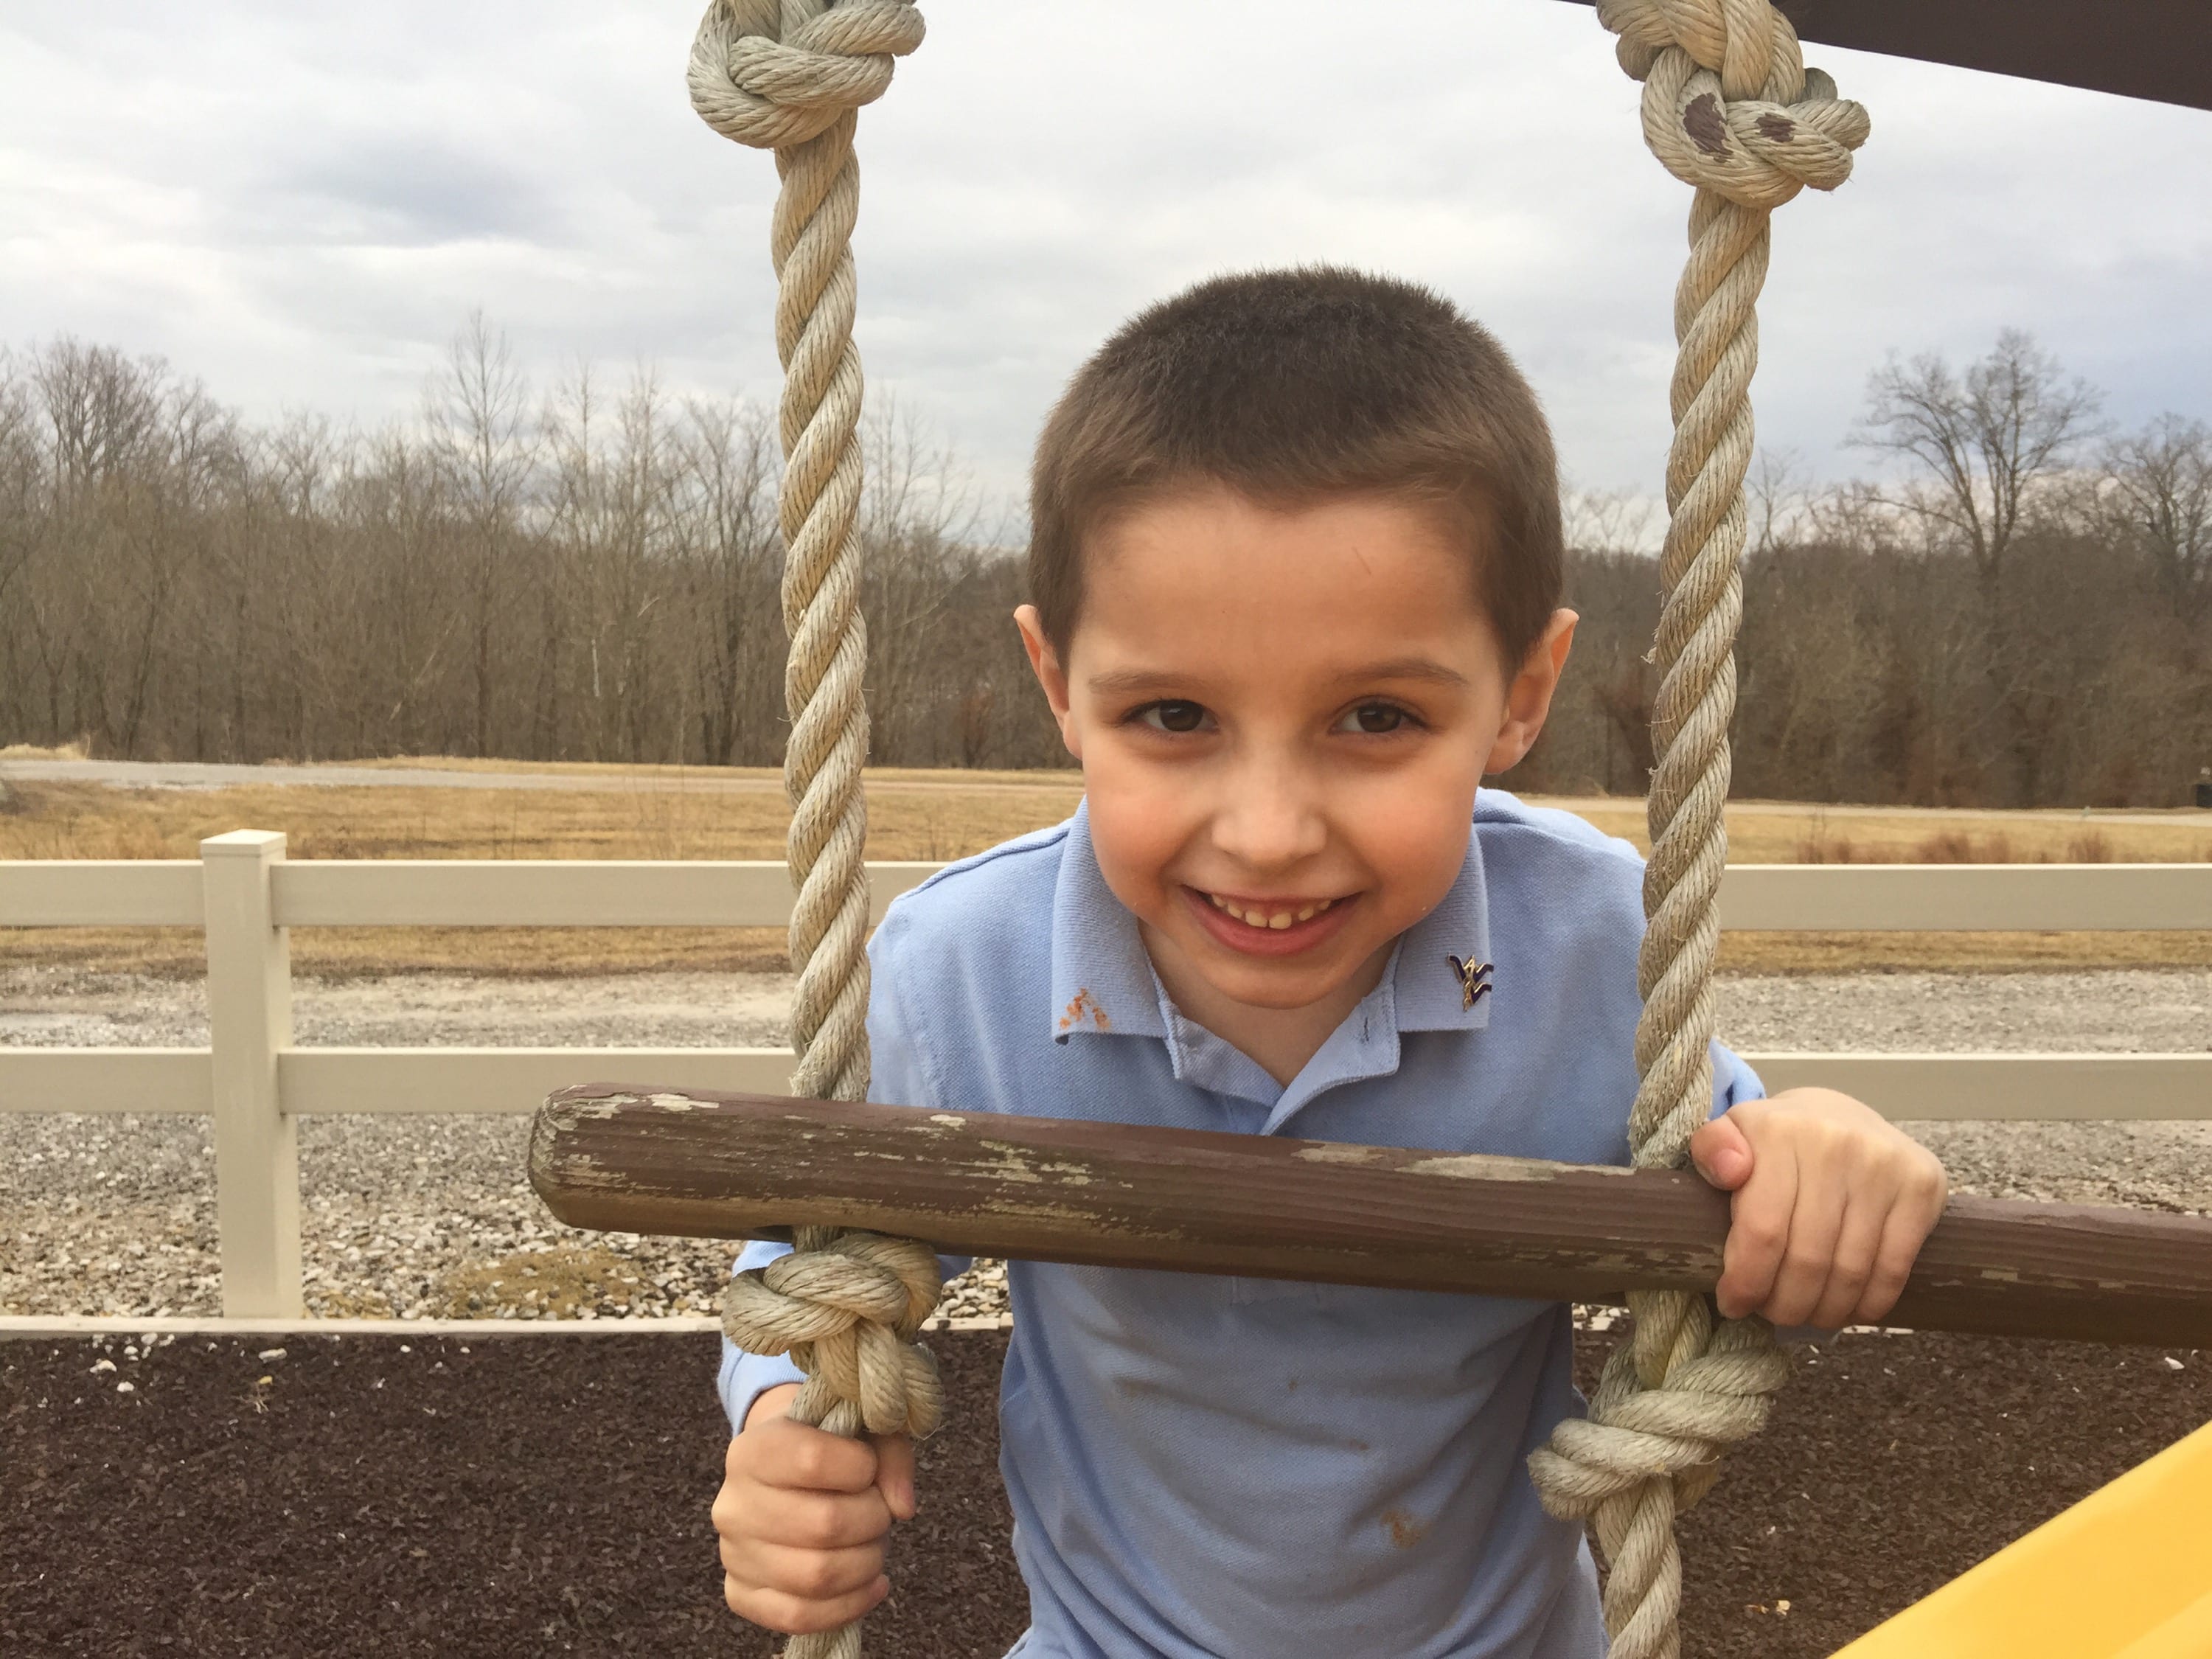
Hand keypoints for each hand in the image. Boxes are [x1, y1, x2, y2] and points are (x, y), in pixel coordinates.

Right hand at [711, 1383, 917, 1634]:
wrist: (782, 1478)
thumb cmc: (828, 1450)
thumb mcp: (861, 1431)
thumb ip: (888, 1455)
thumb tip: (902, 1509)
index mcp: (753, 1450)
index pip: (813, 1460)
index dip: (861, 1467)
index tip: (869, 1468)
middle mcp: (733, 1504)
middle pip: (824, 1524)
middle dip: (872, 1519)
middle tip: (880, 1511)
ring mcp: (733, 1554)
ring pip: (817, 1576)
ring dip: (867, 1562)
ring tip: (874, 1544)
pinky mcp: (741, 1595)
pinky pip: (799, 1617)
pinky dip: (850, 1605)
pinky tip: (873, 1584)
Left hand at [1690, 1086, 1947, 1328]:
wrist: (1842, 1117)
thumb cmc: (1776, 1141)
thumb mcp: (1730, 1134)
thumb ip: (1712, 1149)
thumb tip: (1729, 1170)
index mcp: (1778, 1132)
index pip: (1762, 1230)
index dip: (1747, 1281)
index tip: (1734, 1303)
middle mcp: (1835, 1144)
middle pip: (1808, 1259)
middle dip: (1784, 1304)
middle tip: (1773, 1314)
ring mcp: (1885, 1165)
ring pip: (1851, 1272)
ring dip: (1824, 1310)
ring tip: (1805, 1315)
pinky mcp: (1923, 1186)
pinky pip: (1894, 1268)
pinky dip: (1868, 1303)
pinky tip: (1847, 1309)